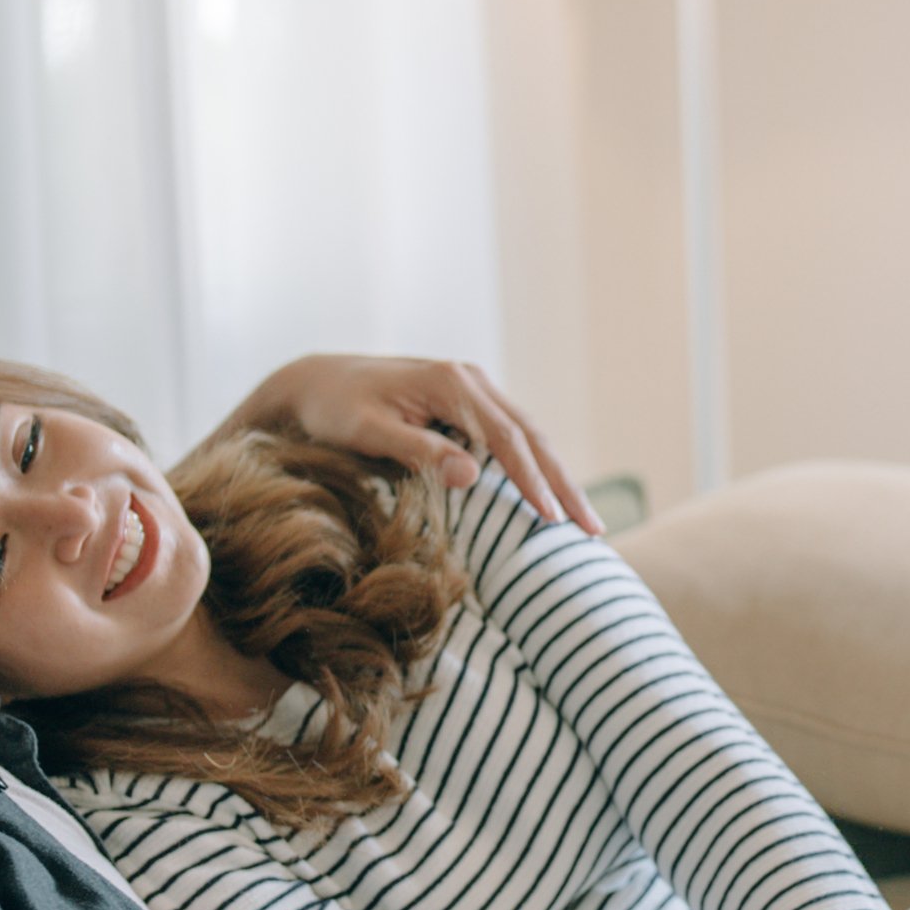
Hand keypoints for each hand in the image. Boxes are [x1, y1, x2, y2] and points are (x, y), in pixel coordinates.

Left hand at [211, 354, 602, 531]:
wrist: (316, 381)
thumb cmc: (334, 409)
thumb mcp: (368, 431)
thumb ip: (418, 451)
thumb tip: (471, 475)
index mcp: (452, 383)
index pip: (506, 437)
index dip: (532, 479)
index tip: (552, 518)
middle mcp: (471, 380)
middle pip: (531, 435)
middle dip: (564, 483)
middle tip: (593, 529)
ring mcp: (473, 390)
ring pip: (529, 435)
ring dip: (557, 477)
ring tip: (584, 520)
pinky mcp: (468, 404)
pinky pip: (512, 437)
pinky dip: (535, 467)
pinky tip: (549, 497)